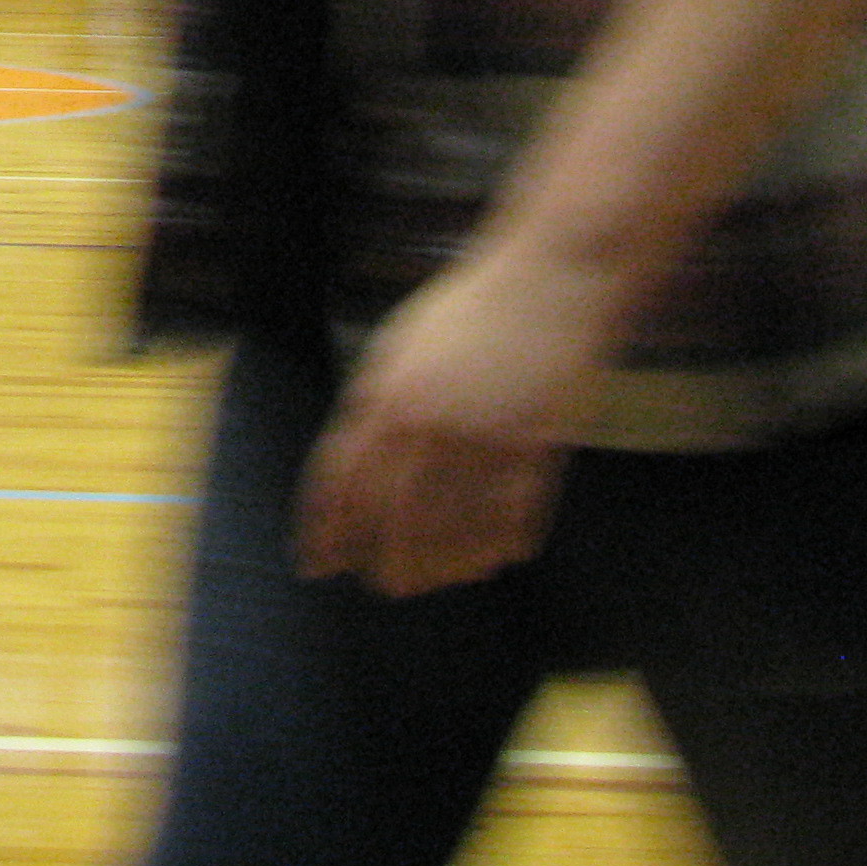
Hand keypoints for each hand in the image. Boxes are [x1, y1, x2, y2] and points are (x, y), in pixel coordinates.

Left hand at [294, 244, 619, 597]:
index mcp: (384, 394)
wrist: (549, 280)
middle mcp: (428, 420)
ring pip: (456, 526)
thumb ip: (373, 402)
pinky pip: (515, 514)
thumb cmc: (470, 312)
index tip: (316, 565)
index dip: (324, 528)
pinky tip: (495, 557)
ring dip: (444, 564)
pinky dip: (502, 542)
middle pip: (394, 515)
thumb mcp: (401, 347)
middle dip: (384, 560)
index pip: (340, 479)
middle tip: (385, 585)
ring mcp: (485, 433)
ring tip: (438, 579)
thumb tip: (348, 463)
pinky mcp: (538, 442)